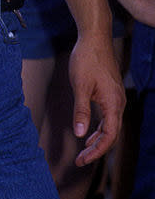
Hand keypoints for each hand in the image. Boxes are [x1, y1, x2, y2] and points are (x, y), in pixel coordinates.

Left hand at [68, 34, 124, 166]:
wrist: (95, 37)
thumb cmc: (86, 59)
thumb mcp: (80, 85)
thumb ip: (81, 110)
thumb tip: (80, 134)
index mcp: (113, 103)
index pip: (109, 136)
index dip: (96, 152)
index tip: (82, 160)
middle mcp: (118, 103)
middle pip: (111, 135)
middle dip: (96, 150)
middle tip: (80, 160)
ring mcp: (116, 98)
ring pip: (111, 127)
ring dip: (98, 140)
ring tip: (83, 151)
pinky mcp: (111, 93)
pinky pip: (109, 117)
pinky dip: (99, 128)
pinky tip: (89, 132)